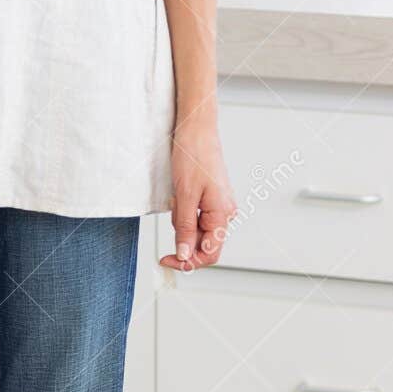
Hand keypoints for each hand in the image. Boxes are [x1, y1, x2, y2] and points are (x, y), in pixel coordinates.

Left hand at [159, 119, 234, 271]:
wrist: (196, 129)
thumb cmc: (193, 155)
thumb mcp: (184, 196)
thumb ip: (186, 229)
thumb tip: (185, 255)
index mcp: (222, 214)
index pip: (210, 253)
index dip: (188, 262)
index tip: (167, 259)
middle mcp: (225, 213)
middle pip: (205, 244)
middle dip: (184, 243)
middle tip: (166, 239)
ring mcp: (219, 206)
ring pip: (198, 231)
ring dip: (182, 226)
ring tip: (176, 201)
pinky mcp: (211, 200)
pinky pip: (196, 217)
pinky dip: (184, 215)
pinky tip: (179, 198)